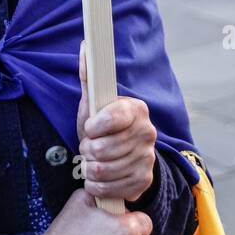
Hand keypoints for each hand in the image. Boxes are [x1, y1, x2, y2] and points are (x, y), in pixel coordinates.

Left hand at [76, 40, 156, 203]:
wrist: (121, 157)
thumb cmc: (103, 126)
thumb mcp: (94, 102)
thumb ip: (89, 75)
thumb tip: (86, 45)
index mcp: (137, 109)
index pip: (113, 118)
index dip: (94, 126)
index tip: (89, 128)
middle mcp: (148, 133)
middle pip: (104, 148)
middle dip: (88, 150)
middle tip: (89, 147)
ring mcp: (147, 158)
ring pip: (104, 170)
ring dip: (90, 168)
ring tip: (92, 161)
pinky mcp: (143, 181)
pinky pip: (110, 189)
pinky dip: (96, 186)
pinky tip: (97, 178)